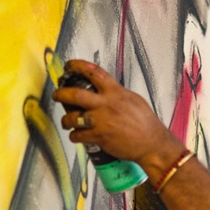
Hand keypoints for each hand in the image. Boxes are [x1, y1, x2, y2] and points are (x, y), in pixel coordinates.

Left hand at [52, 59, 181, 167]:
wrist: (152, 144)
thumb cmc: (145, 122)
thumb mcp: (133, 100)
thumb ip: (117, 93)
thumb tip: (104, 89)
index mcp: (115, 92)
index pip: (94, 72)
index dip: (78, 66)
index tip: (69, 65)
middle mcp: (107, 105)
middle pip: (75, 95)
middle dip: (61, 94)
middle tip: (57, 95)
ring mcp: (102, 121)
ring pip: (73, 117)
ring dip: (66, 119)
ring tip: (66, 121)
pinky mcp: (100, 137)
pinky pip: (78, 135)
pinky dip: (74, 136)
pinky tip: (76, 136)